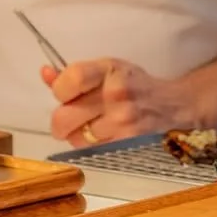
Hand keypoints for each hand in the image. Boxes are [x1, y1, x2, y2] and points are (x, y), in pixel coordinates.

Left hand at [42, 59, 199, 146]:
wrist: (171, 103)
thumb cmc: (134, 83)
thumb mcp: (107, 69)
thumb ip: (74, 74)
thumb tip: (45, 73)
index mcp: (109, 69)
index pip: (71, 80)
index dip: (59, 89)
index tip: (65, 92)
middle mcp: (115, 94)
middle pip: (63, 117)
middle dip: (61, 120)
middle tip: (71, 115)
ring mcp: (121, 120)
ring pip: (75, 137)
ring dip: (76, 133)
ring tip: (91, 123)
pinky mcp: (125, 141)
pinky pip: (90, 148)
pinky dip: (89, 143)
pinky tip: (101, 132)